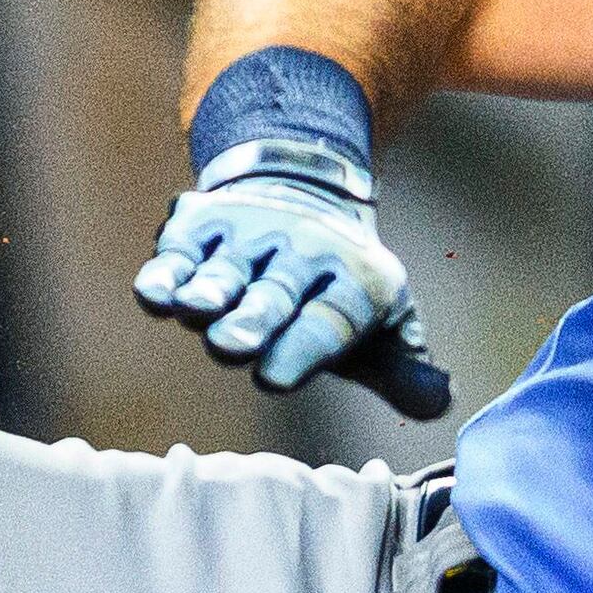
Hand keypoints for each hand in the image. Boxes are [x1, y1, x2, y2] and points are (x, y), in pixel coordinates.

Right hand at [133, 165, 447, 418]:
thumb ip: (403, 370)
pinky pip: (181, 250)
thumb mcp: (381, 325)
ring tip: (193, 310)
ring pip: (225, 271)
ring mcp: (247, 238)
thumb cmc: (338, 292)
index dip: (304, 346)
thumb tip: (439, 401)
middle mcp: (300, 255)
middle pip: (275, 295)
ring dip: (209, 290)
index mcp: (354, 283)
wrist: (303, 192)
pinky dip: (167, 269)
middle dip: (254, 319)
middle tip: (235, 345)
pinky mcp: (201, 226)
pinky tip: (154, 292)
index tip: (277, 378)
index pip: (330, 319)